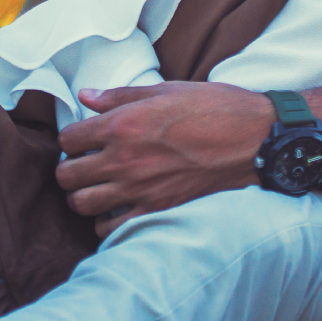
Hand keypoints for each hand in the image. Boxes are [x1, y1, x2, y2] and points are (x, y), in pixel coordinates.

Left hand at [54, 81, 269, 236]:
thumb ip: (119, 96)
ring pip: (82, 205)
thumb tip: (86, 96)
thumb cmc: (213, 108)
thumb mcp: (164, 90)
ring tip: (99, 187)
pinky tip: (119, 208)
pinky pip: (112, 230)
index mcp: (122, 125)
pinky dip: (107, 222)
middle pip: (67, 176)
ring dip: (84, 196)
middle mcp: (124, 160)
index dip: (72, 138)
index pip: (68, 139)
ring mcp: (139, 190)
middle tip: (87, 164)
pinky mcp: (158, 211)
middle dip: (71, 169)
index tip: (84, 139)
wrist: (254, 140)